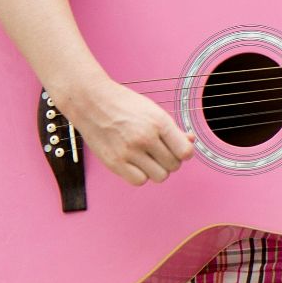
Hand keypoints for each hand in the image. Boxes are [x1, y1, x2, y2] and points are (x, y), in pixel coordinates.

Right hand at [52, 78, 195, 185]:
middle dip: (169, 160)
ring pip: (159, 176)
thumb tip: (190, 142)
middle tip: (158, 151)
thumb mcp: (152, 110)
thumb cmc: (123, 104)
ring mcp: (129, 151)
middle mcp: (145, 137)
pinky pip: (139, 181)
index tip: (177, 150)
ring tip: (146, 158)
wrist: (91, 101)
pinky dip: (140, 175)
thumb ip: (172, 129)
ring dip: (156, 170)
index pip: (185, 152)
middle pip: (174, 166)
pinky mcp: (115, 163)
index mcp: (158, 122)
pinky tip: (135, 163)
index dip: (184, 153)